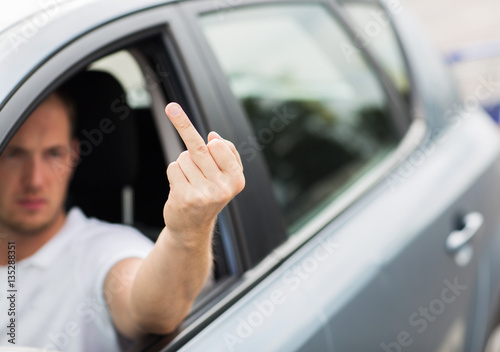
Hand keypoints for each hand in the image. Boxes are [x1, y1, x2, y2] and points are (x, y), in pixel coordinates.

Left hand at [163, 103, 244, 243]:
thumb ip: (227, 152)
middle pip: (199, 148)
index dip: (211, 141)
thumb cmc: (210, 194)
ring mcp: (203, 194)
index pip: (218, 145)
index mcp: (236, 180)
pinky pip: (173, 168)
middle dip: (185, 130)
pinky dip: (174, 173)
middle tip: (173, 112)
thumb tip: (213, 135)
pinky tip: (181, 187)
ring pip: (184, 158)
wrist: (192, 227)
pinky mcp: (184, 197)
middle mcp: (222, 188)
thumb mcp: (227, 175)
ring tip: (191, 181)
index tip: (204, 131)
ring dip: (184, 164)